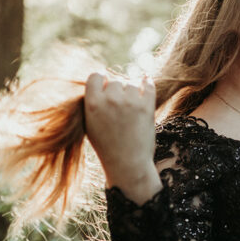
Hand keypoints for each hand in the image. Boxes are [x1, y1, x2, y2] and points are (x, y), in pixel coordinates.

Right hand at [84, 73, 160, 200]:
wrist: (127, 164)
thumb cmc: (107, 146)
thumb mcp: (90, 124)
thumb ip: (93, 102)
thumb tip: (103, 81)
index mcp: (92, 104)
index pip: (96, 76)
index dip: (102, 80)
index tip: (106, 86)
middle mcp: (110, 100)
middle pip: (116, 80)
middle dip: (118, 89)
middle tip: (121, 104)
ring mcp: (129, 102)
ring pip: (132, 82)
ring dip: (132, 90)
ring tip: (132, 105)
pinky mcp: (146, 107)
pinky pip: (148, 85)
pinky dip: (147, 83)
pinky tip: (145, 83)